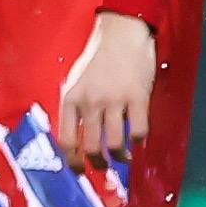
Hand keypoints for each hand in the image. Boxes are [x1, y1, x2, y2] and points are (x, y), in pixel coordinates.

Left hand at [54, 11, 156, 166]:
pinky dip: (139, 140)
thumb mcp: (76, 83)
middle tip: (104, 168)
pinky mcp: (138, 97)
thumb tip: (75, 140)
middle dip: (98, 164)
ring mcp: (114, 100)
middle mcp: (90, 102)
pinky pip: (138, 130)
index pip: (66, 140)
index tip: (80, 171)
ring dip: (119, 157)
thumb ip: (75, 109)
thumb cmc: (97, 60)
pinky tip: (138, 139)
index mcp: (70, 99)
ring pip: (115, 144)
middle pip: (91, 147)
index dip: (72, 161)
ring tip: (123, 157)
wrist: (121, 35)